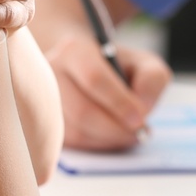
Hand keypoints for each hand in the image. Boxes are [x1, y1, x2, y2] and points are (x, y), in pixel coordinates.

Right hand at [45, 31, 171, 150]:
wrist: (86, 72)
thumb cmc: (118, 68)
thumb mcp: (143, 63)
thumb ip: (152, 79)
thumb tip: (143, 108)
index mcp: (74, 50)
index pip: (94, 79)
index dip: (119, 102)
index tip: (141, 118)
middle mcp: (50, 74)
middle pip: (82, 110)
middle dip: (115, 127)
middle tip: (139, 132)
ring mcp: (43, 101)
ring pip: (76, 132)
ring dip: (108, 139)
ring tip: (129, 133)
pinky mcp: (45, 125)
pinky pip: (72, 144)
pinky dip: (97, 145)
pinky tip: (112, 136)